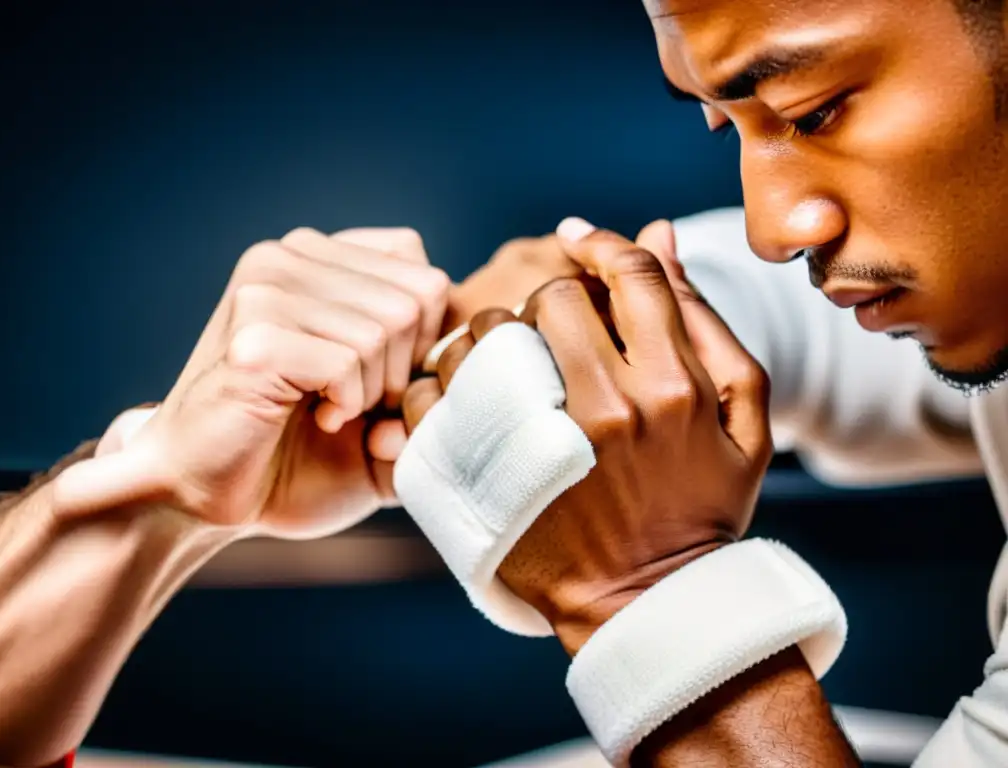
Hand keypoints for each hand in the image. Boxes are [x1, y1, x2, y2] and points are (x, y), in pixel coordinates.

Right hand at [57, 226, 449, 537]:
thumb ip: (431, 378)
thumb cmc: (296, 456)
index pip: (422, 268)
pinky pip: (347, 361)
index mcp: (317, 258)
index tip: (381, 381)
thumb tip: (470, 349)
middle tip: (355, 405)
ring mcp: (263, 290)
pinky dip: (345, 405)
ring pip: (385, 329)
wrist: (207, 497)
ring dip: (371, 393)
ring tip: (327, 412)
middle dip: (402, 372)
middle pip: (415, 298)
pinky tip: (312, 417)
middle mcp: (286, 258)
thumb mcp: (382, 412)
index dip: (424, 338)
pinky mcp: (252, 338)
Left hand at [403, 217, 771, 653]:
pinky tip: (469, 390)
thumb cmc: (701, 505)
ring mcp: (541, 443)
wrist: (647, 602)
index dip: (602, 245)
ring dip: (496, 333)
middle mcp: (608, 406)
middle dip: (553, 299)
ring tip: (510, 360)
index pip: (629, 274)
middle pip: (554, 297)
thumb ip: (707, 321)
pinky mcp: (488, 473)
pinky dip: (445, 378)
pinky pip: (440, 392)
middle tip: (554, 330)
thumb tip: (660, 233)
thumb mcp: (741, 417)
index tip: (578, 241)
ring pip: (491, 334)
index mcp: (674, 386)